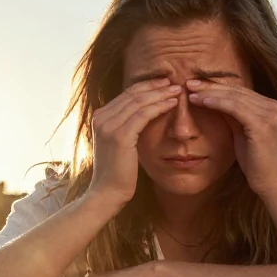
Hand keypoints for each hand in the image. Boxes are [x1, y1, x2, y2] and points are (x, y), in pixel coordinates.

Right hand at [87, 77, 181, 207]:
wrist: (107, 193)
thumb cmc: (117, 173)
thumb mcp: (117, 145)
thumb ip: (124, 128)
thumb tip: (140, 117)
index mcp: (99, 117)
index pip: (125, 95)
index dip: (146, 87)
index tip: (164, 84)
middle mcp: (101, 117)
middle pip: (132, 94)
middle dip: (155, 87)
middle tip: (174, 83)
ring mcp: (109, 125)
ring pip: (140, 101)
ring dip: (161, 94)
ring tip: (178, 90)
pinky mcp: (120, 135)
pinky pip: (144, 114)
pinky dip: (160, 106)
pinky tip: (173, 103)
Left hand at [185, 78, 276, 197]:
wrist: (272, 183)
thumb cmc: (256, 163)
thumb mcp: (241, 134)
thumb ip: (232, 117)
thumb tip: (213, 101)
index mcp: (271, 107)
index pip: (240, 91)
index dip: (217, 87)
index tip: (196, 85)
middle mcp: (274, 106)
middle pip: (237, 90)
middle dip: (211, 86)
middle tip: (189, 83)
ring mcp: (270, 114)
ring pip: (234, 96)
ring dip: (210, 93)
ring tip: (190, 92)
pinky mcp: (263, 124)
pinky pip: (235, 107)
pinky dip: (217, 102)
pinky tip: (202, 101)